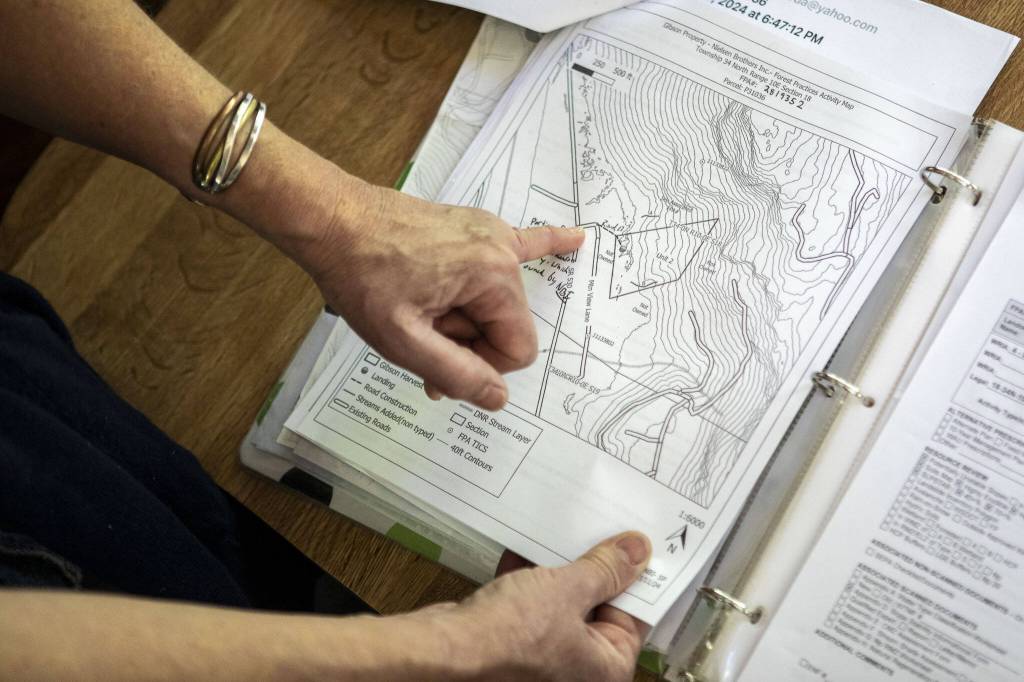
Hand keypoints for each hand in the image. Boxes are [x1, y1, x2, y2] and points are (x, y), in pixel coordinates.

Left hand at [306, 180, 584, 410]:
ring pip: (494, 304)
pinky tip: (579, 239)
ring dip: (461, 319)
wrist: (332, 220)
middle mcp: (501, 251)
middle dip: (466, 343)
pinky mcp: (474, 228)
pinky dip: (548, 244)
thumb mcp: (404, 339)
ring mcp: (489, 235)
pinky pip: (522, 241)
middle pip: (505, 326)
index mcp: (493, 276)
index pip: (517, 349)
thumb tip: (499, 399)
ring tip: (417, 308)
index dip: (479, 365)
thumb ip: (457, 373)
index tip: (437, 357)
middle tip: (417, 335)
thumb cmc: (361, 276)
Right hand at [424, 531, 652, 680]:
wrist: (447, 650)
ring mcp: (544, 656)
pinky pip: (532, 605)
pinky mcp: (514, 644)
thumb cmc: (511, 635)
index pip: (633, 616)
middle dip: (594, 567)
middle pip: (597, 607)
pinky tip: (526, 545)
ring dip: (558, 568)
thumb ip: (606, 570)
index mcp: (605, 668)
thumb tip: (639, 551)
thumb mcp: (569, 590)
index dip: (634, 577)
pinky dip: (529, 578)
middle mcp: (578, 669)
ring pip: (562, 603)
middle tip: (601, 527)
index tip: (635, 542)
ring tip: (564, 529)